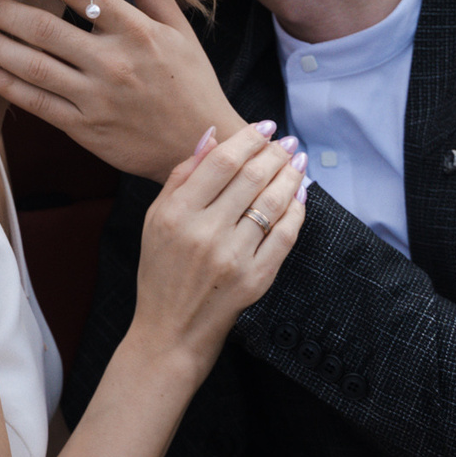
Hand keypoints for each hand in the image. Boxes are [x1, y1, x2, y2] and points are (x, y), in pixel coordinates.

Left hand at [0, 0, 243, 178]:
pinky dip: (5, 85)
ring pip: (32, 66)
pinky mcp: (84, 129)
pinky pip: (36, 103)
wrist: (202, 148)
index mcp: (137, 31)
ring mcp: (96, 98)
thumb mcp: (178, 28)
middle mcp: (113, 62)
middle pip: (43, 27)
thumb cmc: (190, 83)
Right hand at [131, 120, 307, 362]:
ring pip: (273, 203)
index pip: (221, 162)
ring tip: (298, 162)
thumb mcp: (155, 219)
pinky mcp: (255, 279)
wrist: (171, 329)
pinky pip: (285, 236)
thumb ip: (181, 176)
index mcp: (176, 213)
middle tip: (287, 142)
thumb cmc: (160, 271)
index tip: (265, 127)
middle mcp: (204, 232)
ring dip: (291, 176)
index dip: (248, 139)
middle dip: (275, 153)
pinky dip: (297, 211)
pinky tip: (300, 196)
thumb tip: (211, 137)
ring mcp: (232, 257)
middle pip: (251, 177)